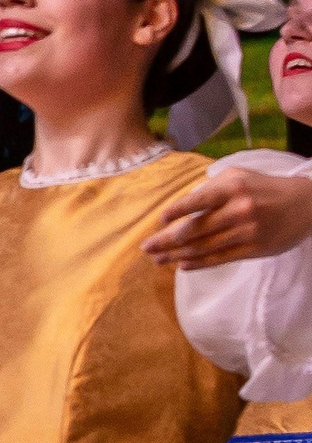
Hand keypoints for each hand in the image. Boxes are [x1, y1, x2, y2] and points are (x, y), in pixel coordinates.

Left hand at [141, 169, 311, 269]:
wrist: (306, 205)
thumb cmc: (265, 188)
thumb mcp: (240, 177)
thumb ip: (210, 188)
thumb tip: (181, 206)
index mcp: (233, 188)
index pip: (198, 201)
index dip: (176, 212)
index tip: (160, 220)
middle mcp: (239, 209)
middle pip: (195, 229)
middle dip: (166, 240)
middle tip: (146, 248)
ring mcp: (246, 231)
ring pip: (204, 247)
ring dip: (176, 255)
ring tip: (158, 259)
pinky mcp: (253, 249)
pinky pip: (219, 258)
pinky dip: (198, 263)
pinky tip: (182, 265)